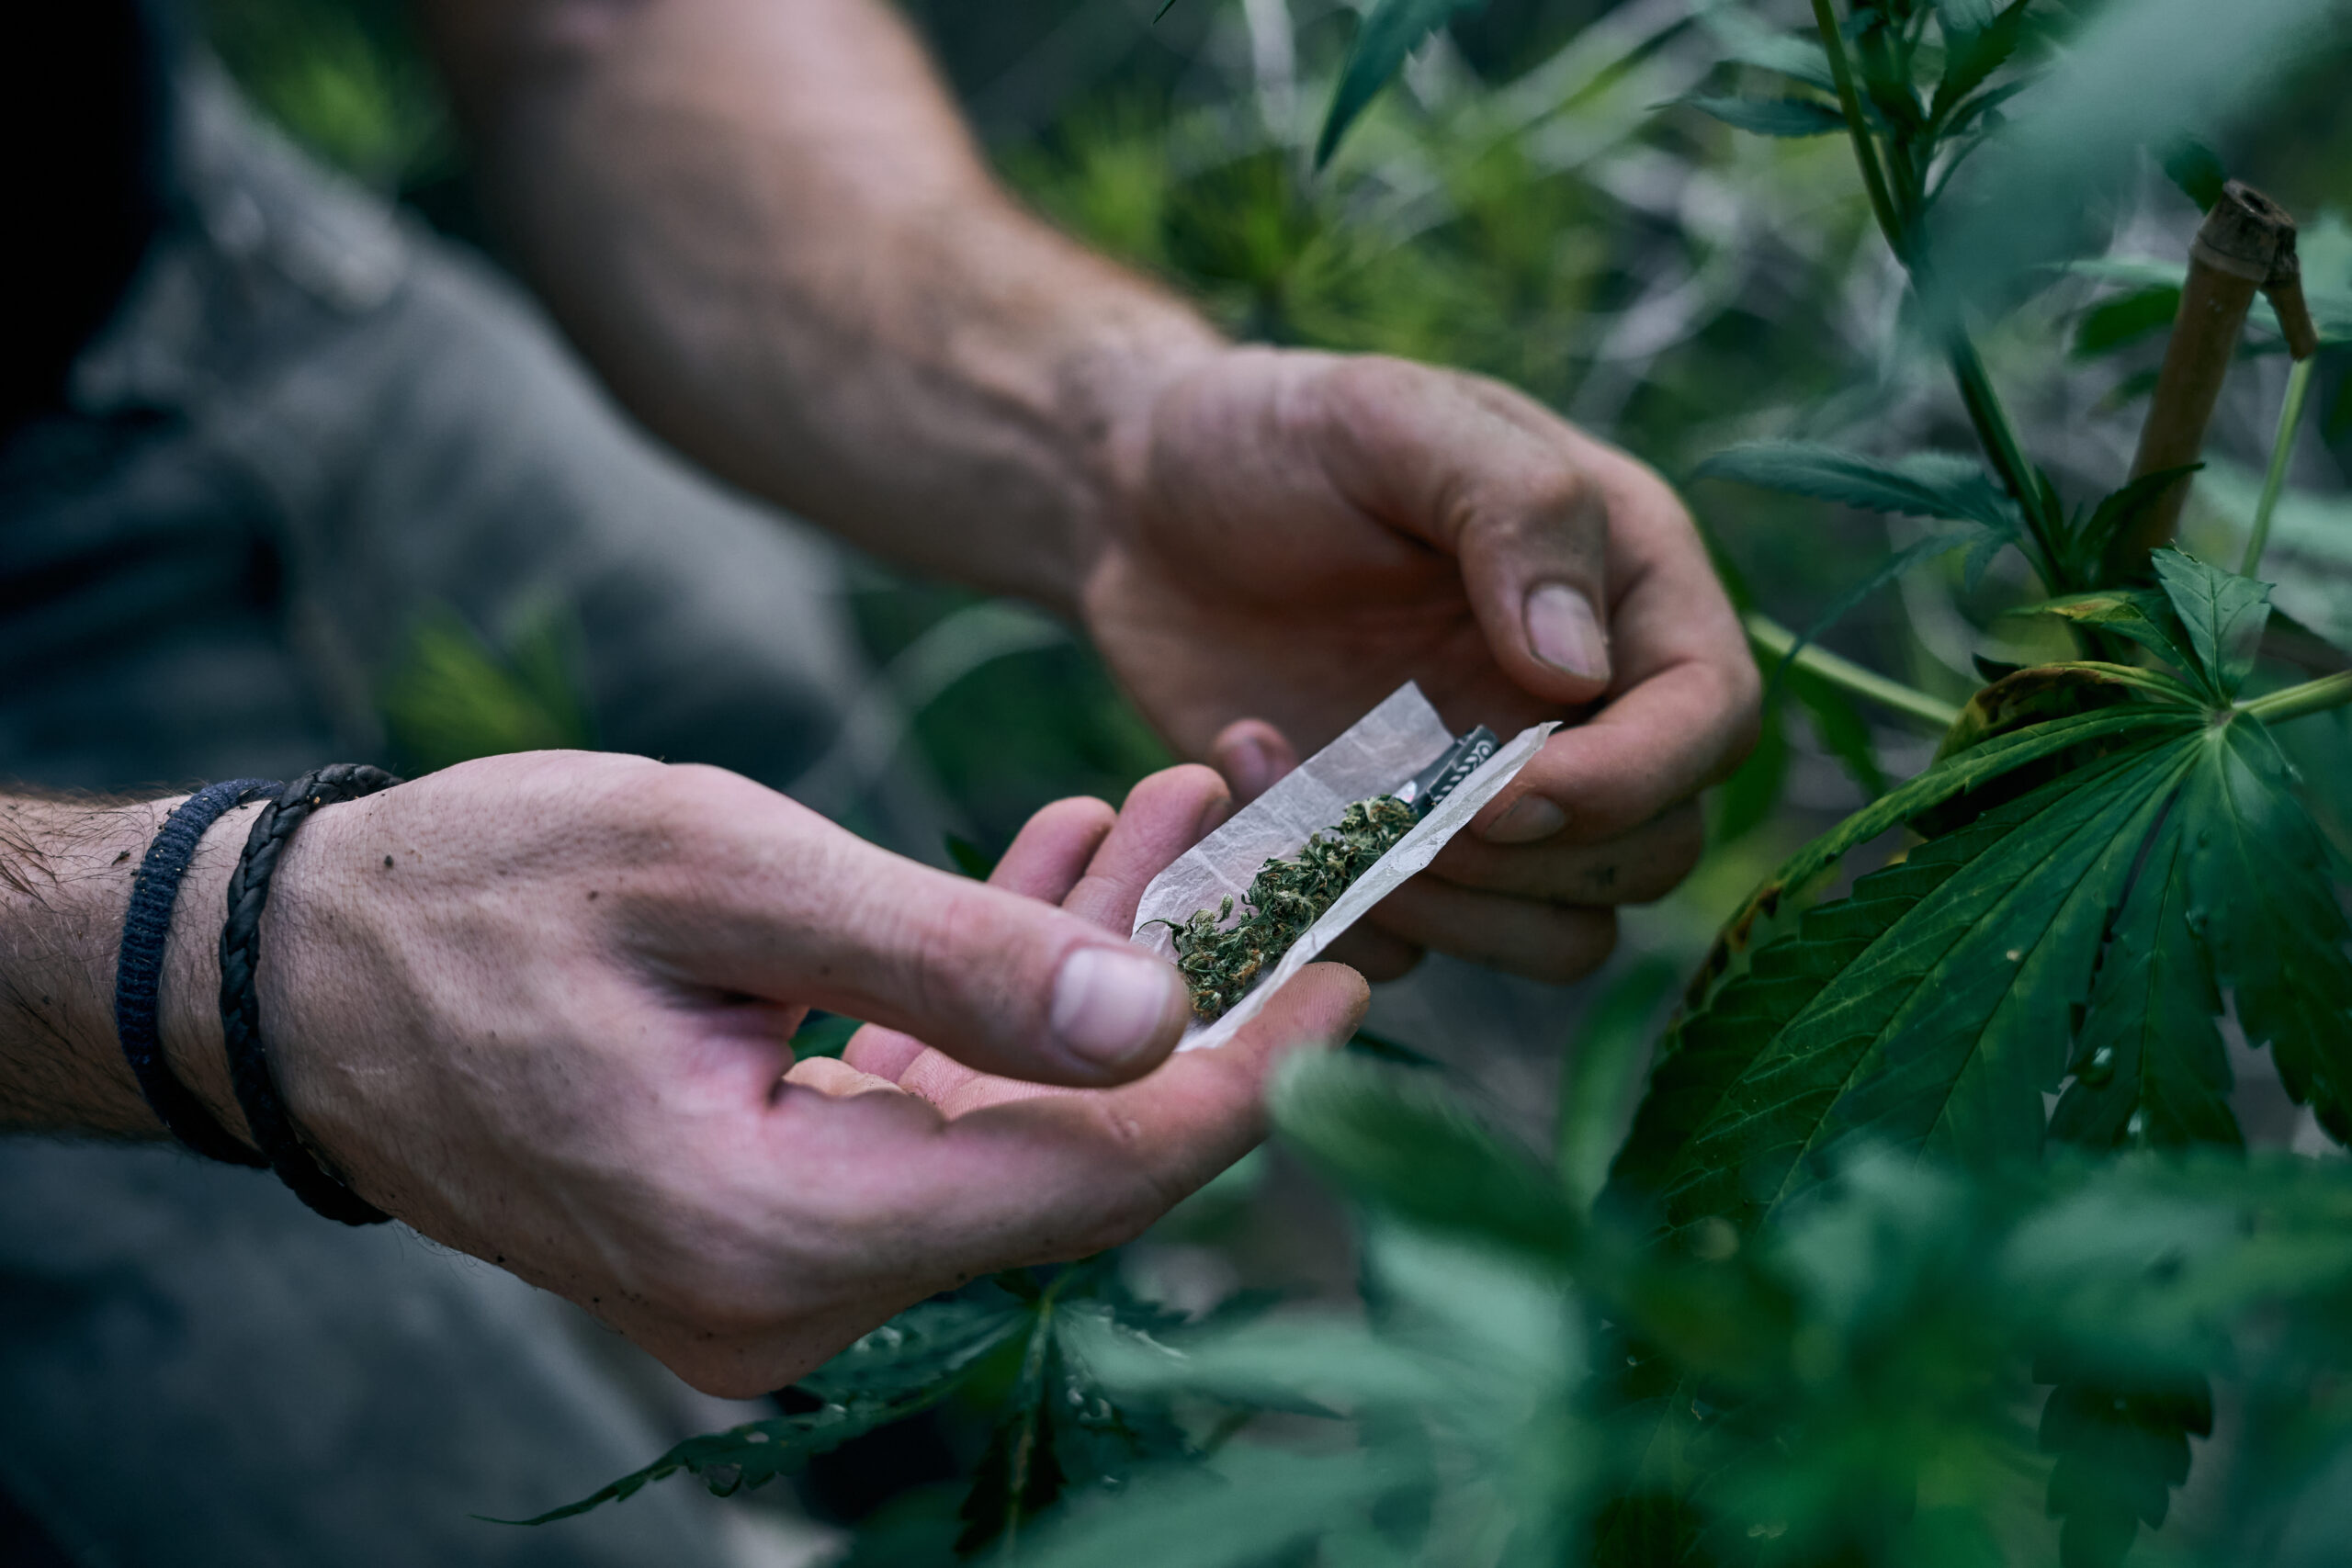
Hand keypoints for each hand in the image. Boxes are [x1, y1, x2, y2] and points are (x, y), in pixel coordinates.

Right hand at [163, 753, 1361, 1396]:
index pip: (1088, 1178)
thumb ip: (943, 953)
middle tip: (1268, 831)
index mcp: (775, 1230)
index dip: (1246, 1073)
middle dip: (1182, 990)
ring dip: (1094, 972)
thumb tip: (1157, 1024)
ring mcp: (777, 1275)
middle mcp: (789, 1296)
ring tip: (1170, 807)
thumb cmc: (476, 895)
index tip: (1360, 959)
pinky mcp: (770, 1222)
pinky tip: (1058, 872)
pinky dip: (1002, 1004)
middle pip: (1068, 1157)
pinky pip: (935, 1115)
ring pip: (1014, 1125)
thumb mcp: (717, 867)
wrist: (296, 973)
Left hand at [1084, 348, 1759, 981]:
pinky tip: (1249, 776)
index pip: (1709, 719)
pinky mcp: (1399, 854)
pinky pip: (1420, 948)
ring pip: (1556, 934)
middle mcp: (1585, 705)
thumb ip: (1513, 510)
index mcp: (1623, 584)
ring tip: (1307, 795)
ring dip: (1442, 903)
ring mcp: (1494, 793)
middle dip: (1530, 857)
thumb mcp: (1391, 418)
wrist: (1136, 503)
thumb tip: (1582, 669)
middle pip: (1651, 852)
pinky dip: (1337, 908)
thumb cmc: (1275, 437)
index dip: (1634, 778)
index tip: (1513, 790)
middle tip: (1391, 798)